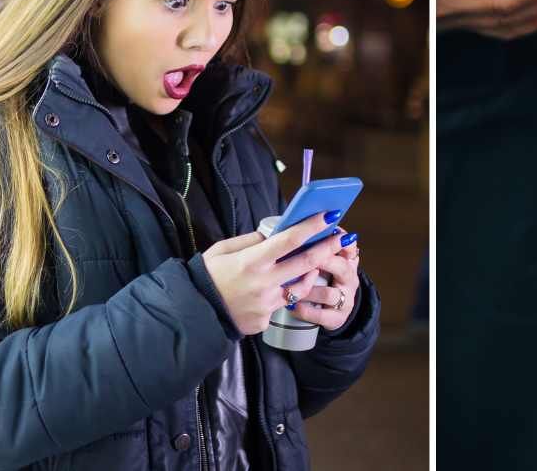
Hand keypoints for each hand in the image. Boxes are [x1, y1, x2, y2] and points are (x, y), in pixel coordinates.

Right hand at [202, 212, 342, 335]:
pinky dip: (283, 296)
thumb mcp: (222, 251)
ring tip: (315, 265)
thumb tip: (272, 233)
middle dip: (327, 248)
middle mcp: (263, 283)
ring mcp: (266, 304)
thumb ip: (249, 241)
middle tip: (343, 238)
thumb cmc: (207, 277)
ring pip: (300, 288)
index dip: (311, 227)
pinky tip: (272, 292)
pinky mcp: (266, 321)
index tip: (328, 216)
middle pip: (305, 263)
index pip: (289, 240)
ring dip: (311, 275)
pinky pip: (282, 305)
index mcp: (251, 261)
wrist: (194, 314)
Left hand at [291, 227, 360, 330]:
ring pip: (328, 293)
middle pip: (340, 267)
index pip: (349, 247)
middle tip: (303, 256)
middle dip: (323, 260)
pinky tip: (292, 306)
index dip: (339, 240)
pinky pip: (321, 315)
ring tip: (290, 286)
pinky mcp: (336, 318)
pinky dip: (305, 310)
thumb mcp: (324, 260)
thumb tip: (291, 225)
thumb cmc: (321, 278)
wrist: (331, 310)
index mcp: (346, 260)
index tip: (326, 232)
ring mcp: (344, 299)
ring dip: (309, 289)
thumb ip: (313, 244)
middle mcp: (349, 278)